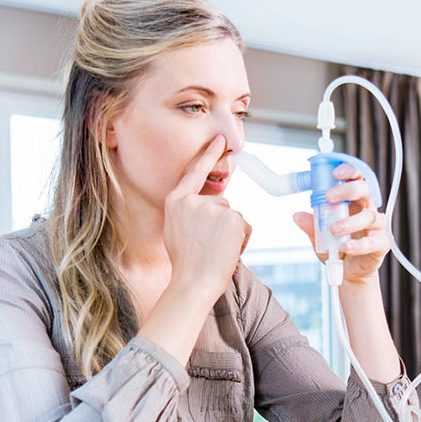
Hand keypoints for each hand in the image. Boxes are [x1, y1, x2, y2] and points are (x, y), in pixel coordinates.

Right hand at [163, 134, 250, 300]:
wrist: (193, 283)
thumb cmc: (186, 263)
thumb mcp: (176, 229)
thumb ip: (189, 212)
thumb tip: (206, 206)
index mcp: (176, 201)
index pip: (195, 172)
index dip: (209, 154)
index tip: (220, 138)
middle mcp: (192, 200)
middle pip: (220, 202)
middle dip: (222, 222)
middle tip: (209, 246)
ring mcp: (213, 208)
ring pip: (233, 215)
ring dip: (232, 233)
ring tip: (217, 251)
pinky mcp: (231, 218)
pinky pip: (244, 226)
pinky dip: (242, 240)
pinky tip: (228, 252)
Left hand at [292, 164, 390, 285]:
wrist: (348, 272)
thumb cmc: (337, 247)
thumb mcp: (320, 235)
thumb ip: (312, 225)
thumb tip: (297, 215)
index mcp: (353, 201)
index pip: (356, 178)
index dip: (349, 171)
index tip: (335, 172)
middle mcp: (367, 209)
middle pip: (365, 190)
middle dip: (348, 190)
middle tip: (329, 196)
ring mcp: (376, 226)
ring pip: (368, 216)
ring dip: (349, 221)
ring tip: (333, 229)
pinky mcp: (381, 243)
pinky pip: (372, 241)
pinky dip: (358, 245)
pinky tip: (347, 247)